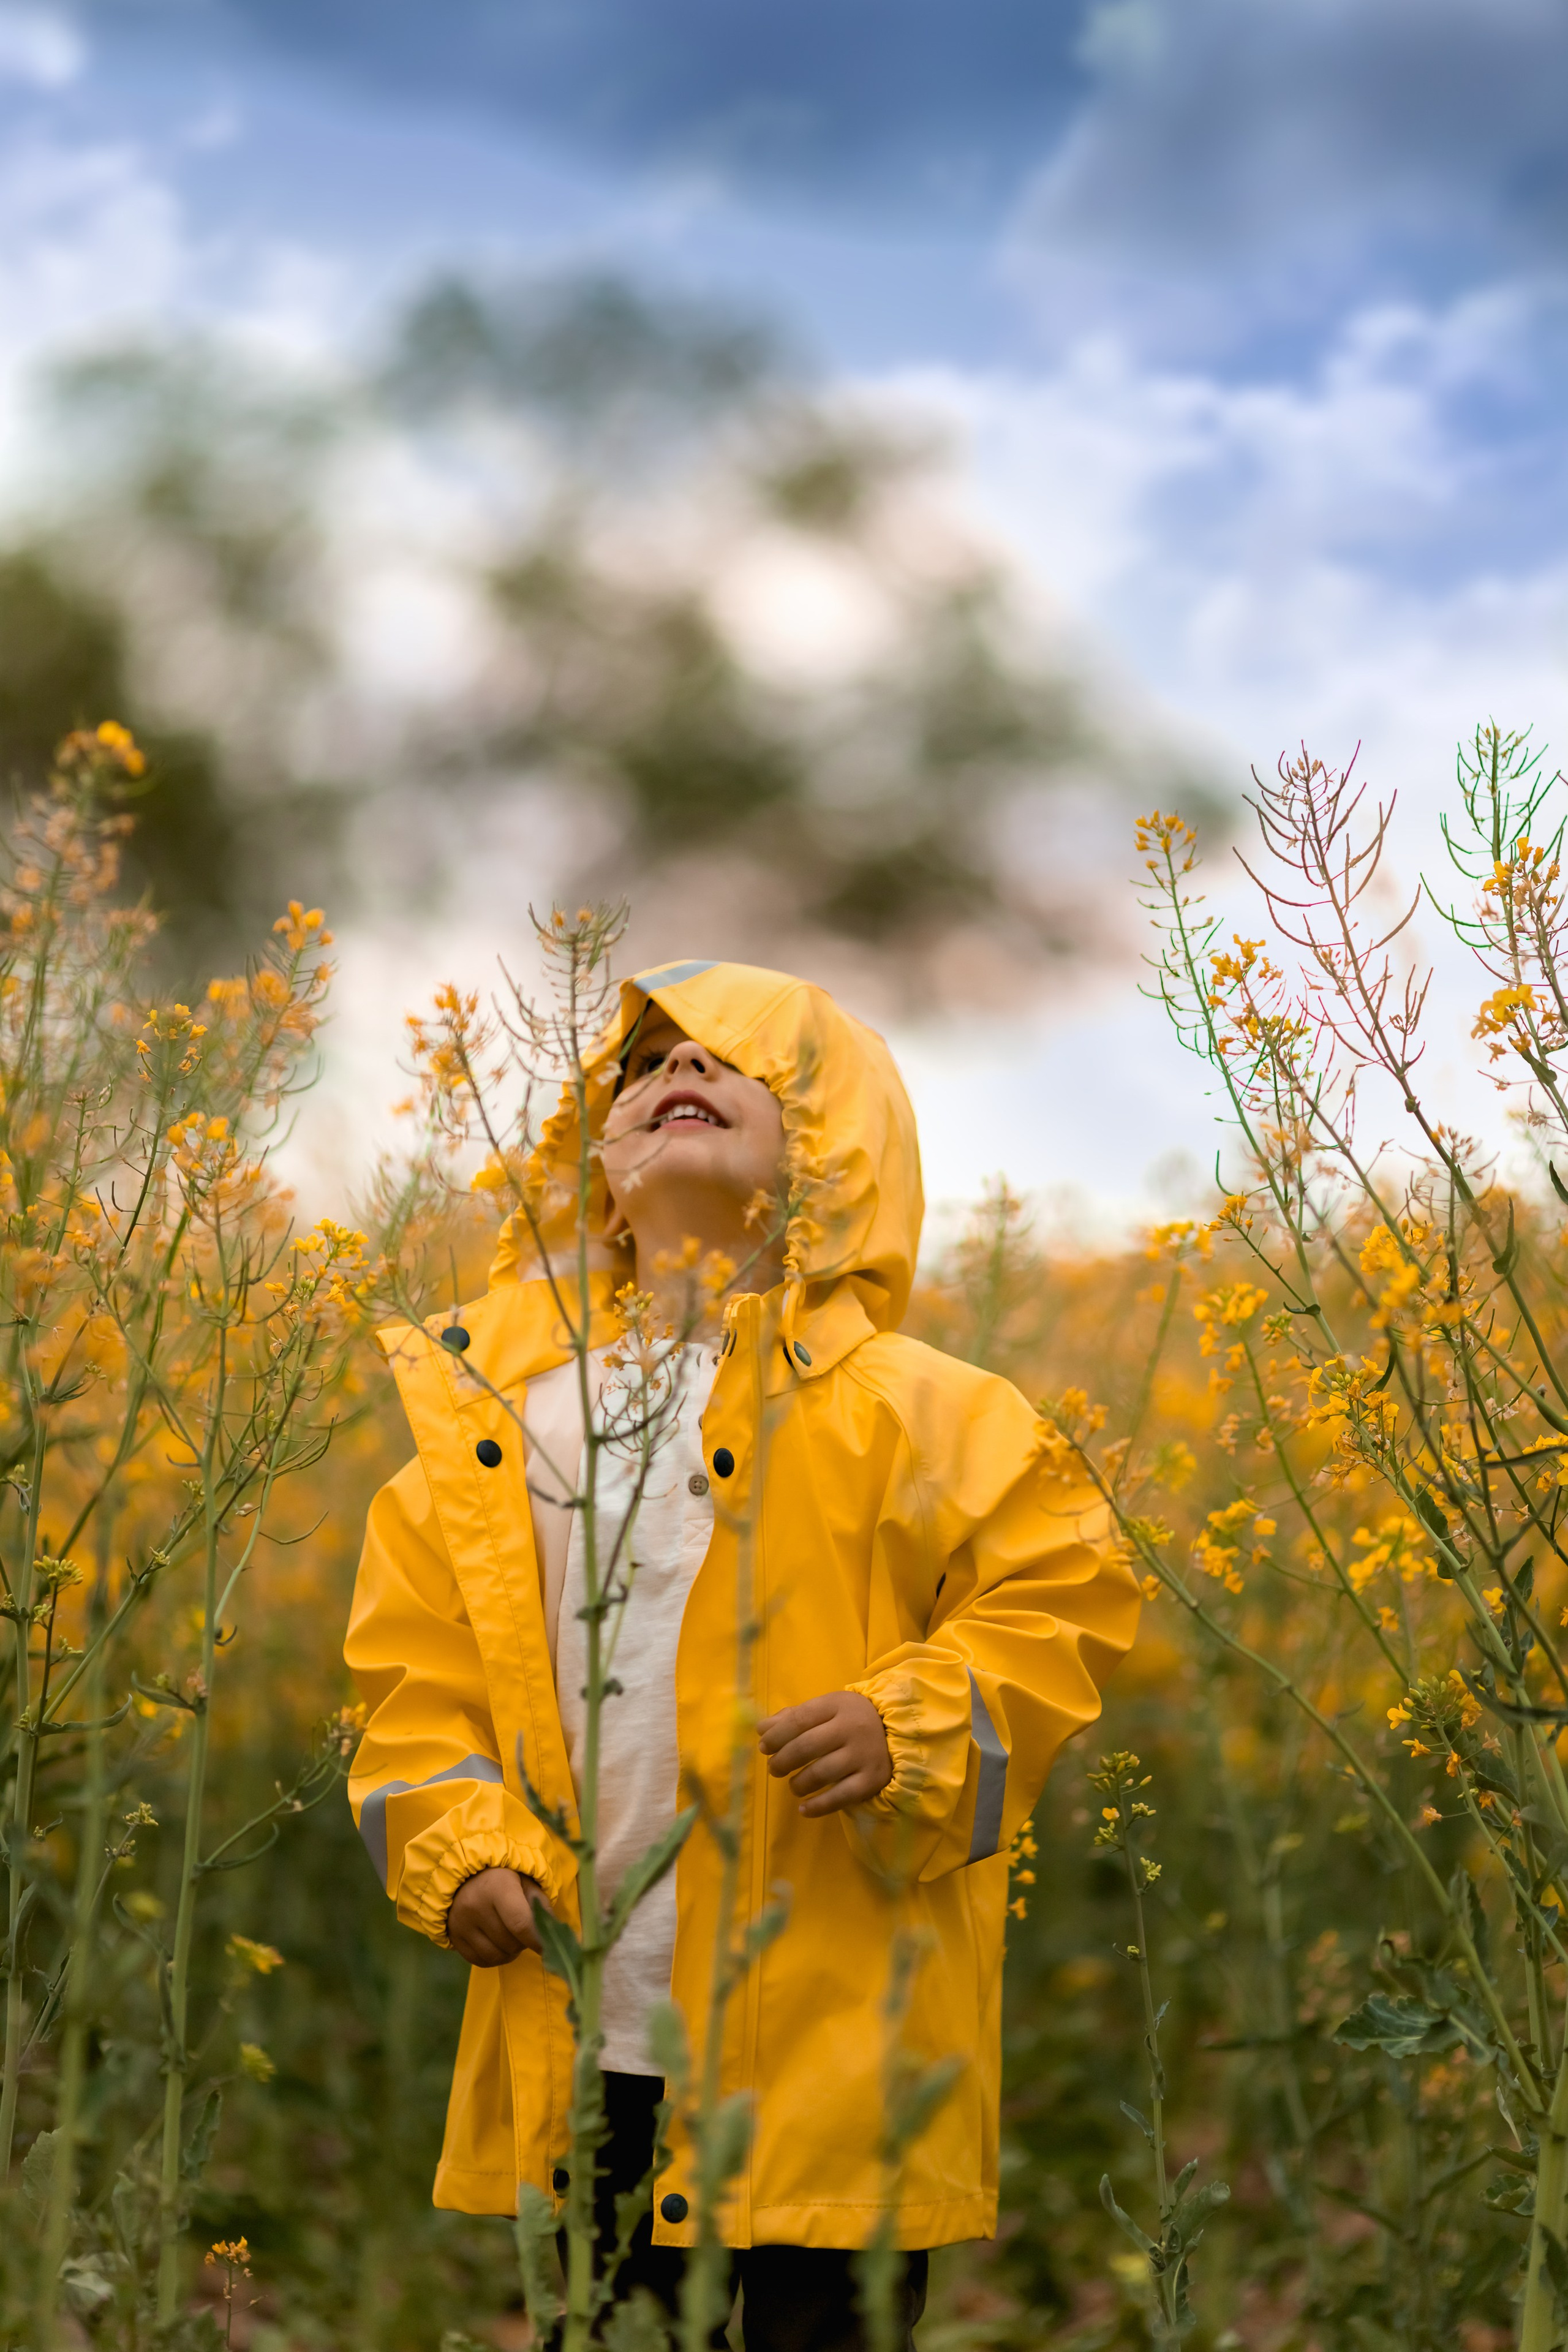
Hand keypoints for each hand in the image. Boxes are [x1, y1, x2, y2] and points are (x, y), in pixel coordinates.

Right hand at [447, 1867, 546, 1965]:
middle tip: (525, 1931)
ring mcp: (461, 1924)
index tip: (547, 1946)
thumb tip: (553, 1935)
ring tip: (511, 1936)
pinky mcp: (453, 1937)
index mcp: (497, 1886)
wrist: (466, 1876)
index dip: (537, 1940)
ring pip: (496, 1956)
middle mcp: (475, 1905)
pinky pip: (480, 1962)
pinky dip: (494, 1958)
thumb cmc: (504, 1878)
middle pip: (510, 1943)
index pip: (520, 1924)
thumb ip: (541, 1906)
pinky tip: (498, 1943)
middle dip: (523, 1942)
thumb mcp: (526, 1881)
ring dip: (510, 1952)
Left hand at [758, 1691, 893, 1817]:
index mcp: (837, 1705)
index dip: (776, 1736)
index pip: (799, 1719)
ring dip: (799, 1783)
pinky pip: (840, 1797)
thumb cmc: (852, 1720)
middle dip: (783, 1760)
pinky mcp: (871, 1780)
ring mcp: (863, 1755)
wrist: (898, 1734)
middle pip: (807, 1746)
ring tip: (793, 1786)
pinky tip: (803, 1809)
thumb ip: (794, 1717)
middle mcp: (851, 1728)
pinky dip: (818, 1806)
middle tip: (774, 1769)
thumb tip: (762, 1729)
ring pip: (821, 1773)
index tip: (763, 1747)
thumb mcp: (827, 1709)